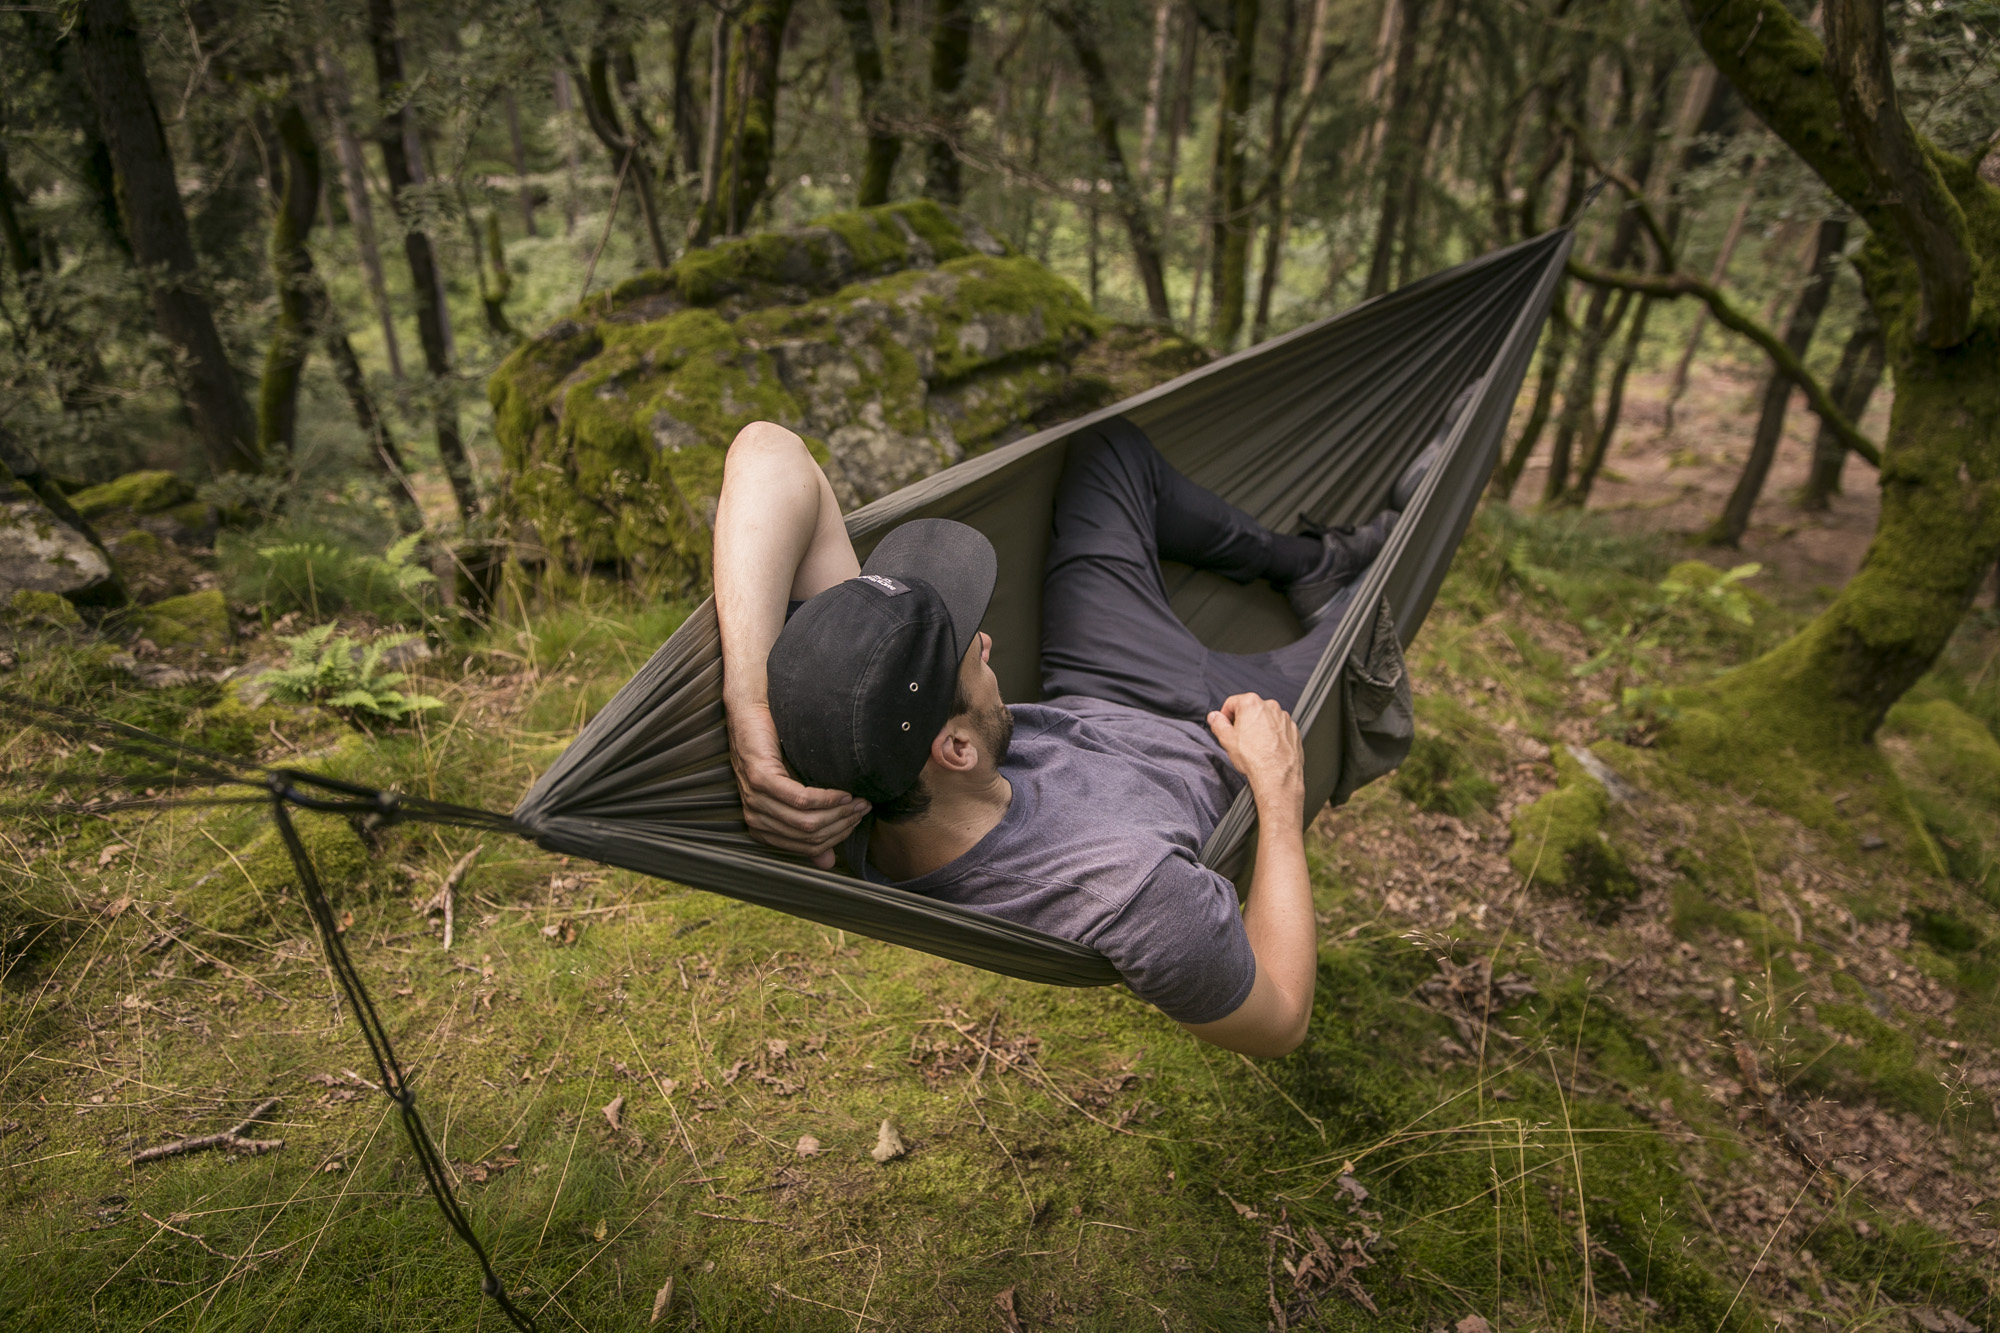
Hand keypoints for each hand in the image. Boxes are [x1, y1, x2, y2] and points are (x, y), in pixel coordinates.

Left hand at [727, 699, 869, 868]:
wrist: (754, 712)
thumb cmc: (775, 750)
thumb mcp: (794, 793)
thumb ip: (810, 825)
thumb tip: (828, 863)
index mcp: (762, 827)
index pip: (806, 846)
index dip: (837, 836)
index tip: (858, 820)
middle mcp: (756, 818)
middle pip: (809, 836)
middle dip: (843, 824)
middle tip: (863, 808)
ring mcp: (756, 799)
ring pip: (807, 822)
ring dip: (839, 812)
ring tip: (857, 800)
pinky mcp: (761, 779)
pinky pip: (800, 800)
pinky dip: (826, 798)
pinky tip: (841, 792)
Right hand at [1206, 693, 1304, 826]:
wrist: (1277, 776)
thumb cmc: (1255, 759)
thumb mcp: (1226, 740)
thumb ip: (1218, 723)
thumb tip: (1215, 717)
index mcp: (1252, 703)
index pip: (1232, 703)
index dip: (1225, 716)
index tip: (1225, 726)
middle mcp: (1270, 706)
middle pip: (1250, 709)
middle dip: (1243, 722)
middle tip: (1239, 739)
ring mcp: (1284, 718)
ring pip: (1266, 719)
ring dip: (1259, 728)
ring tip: (1255, 747)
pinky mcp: (1293, 730)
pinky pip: (1279, 728)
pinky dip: (1273, 735)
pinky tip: (1267, 749)